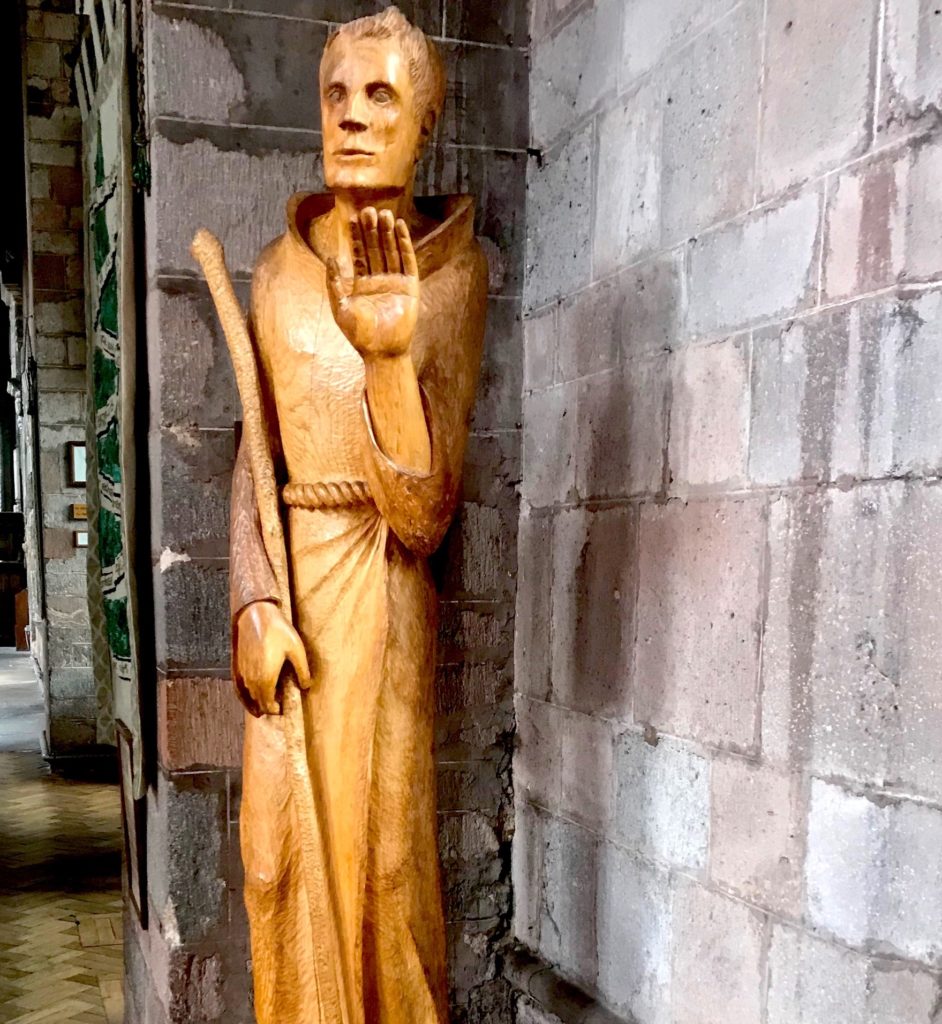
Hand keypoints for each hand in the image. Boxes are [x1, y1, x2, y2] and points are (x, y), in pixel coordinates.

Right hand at [234, 601, 310, 716]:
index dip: (274, 709)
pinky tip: (247, 698)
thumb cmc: (278, 631)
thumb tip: (306, 686)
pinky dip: (243, 695)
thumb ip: (302, 671)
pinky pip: (238, 686)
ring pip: (248, 694)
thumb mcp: (297, 650)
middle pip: (258, 701)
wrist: (256, 615)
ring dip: (256, 700)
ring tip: (265, 703)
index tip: (281, 709)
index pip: (268, 703)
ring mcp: (243, 671)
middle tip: (277, 706)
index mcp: (266, 677)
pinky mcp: (237, 664)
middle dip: (267, 706)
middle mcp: (252, 678)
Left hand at [326, 207, 418, 359]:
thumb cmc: (359, 336)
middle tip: (368, 210)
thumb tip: (330, 258)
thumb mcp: (340, 307)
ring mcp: (395, 283)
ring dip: (387, 233)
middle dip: (371, 231)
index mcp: (362, 285)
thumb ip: (334, 283)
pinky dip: (404, 245)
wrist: (381, 353)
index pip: (359, 256)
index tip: (352, 218)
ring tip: (384, 213)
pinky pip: (408, 262)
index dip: (356, 238)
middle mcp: (379, 282)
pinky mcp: (410, 288)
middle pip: (376, 250)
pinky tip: (400, 228)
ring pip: (391, 252)